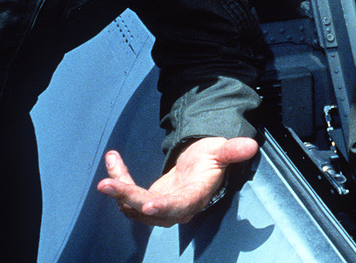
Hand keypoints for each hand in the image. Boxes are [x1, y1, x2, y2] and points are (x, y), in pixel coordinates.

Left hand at [97, 136, 258, 225]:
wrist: (202, 165)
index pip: (179, 206)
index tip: (147, 205)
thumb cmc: (212, 159)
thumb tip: (250, 145)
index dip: (163, 207)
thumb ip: (232, 151)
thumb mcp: (221, 151)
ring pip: (134, 206)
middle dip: (127, 198)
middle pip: (149, 209)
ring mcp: (160, 205)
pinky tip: (112, 159)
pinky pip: (129, 192)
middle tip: (107, 185)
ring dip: (119, 191)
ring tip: (105, 177)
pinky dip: (119, 176)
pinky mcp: (148, 199)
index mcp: (194, 196)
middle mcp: (176, 207)